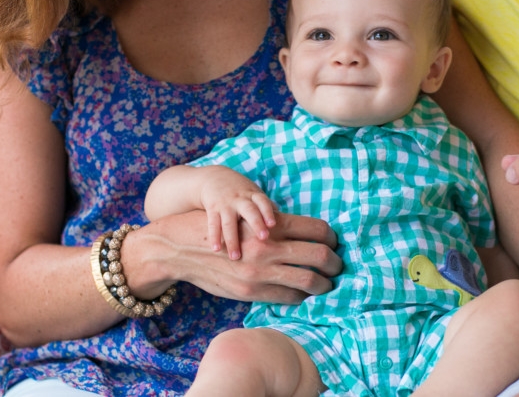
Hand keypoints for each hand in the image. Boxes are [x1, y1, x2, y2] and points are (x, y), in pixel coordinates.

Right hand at [124, 210, 341, 303]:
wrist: (180, 247)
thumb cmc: (220, 230)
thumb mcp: (250, 220)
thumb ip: (277, 228)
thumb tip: (310, 237)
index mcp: (271, 224)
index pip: (318, 229)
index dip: (332, 238)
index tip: (335, 244)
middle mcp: (269, 246)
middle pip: (320, 254)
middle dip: (336, 263)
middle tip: (338, 266)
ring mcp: (260, 271)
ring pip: (309, 280)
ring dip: (324, 284)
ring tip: (327, 284)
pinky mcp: (251, 291)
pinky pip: (289, 297)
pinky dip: (302, 296)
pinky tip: (303, 293)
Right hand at [198, 166, 276, 258]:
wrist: (214, 178)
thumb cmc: (242, 192)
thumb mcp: (256, 195)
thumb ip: (269, 210)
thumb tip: (289, 227)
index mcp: (254, 196)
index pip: (263, 202)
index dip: (268, 212)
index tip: (273, 225)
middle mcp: (241, 199)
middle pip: (249, 211)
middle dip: (256, 223)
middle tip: (263, 238)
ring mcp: (226, 204)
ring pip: (229, 222)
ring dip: (232, 239)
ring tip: (235, 256)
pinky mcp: (213, 209)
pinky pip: (213, 224)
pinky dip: (214, 236)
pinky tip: (216, 249)